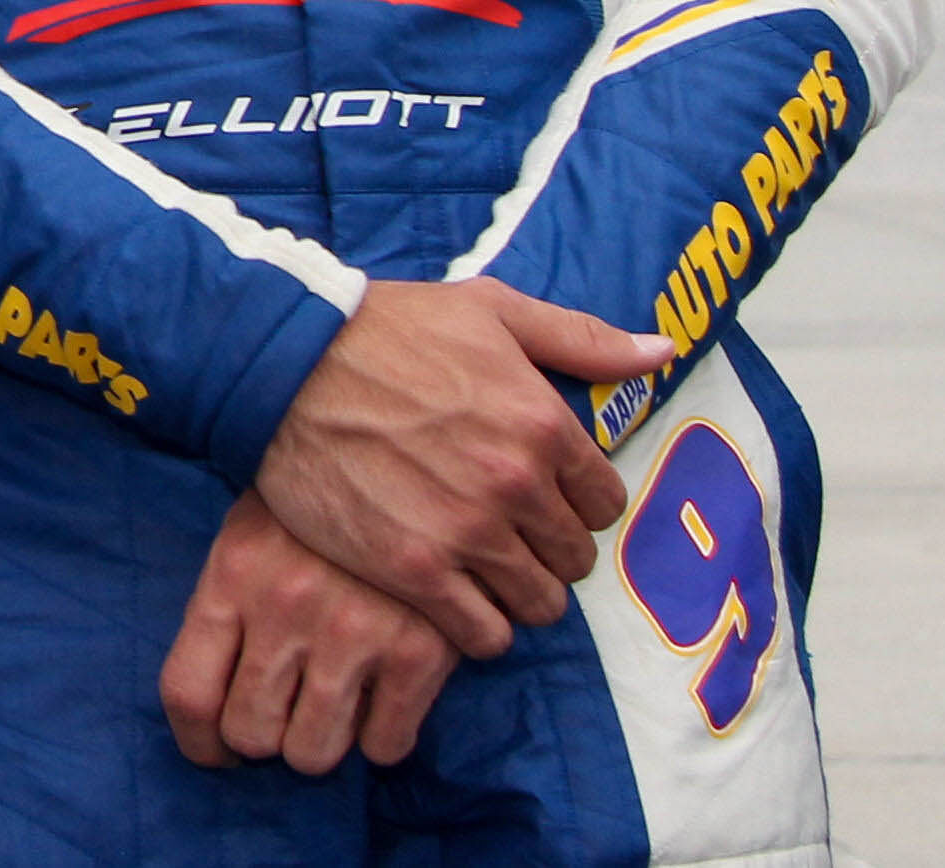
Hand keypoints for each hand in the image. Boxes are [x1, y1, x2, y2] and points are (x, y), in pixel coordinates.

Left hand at [161, 489, 455, 774]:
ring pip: (313, 754)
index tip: (218, 750)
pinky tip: (383, 700)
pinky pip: (385, 747)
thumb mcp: (250, 532)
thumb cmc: (320, 503)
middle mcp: (284, 607)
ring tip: (333, 706)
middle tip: (286, 713)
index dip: (198, 742)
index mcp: (233, 574)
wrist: (415, 452)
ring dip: (320, 741)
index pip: (187, 693)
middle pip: (249, 733)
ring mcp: (352, 632)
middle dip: (265, 737)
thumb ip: (226, 606)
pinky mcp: (419, 651)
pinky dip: (382, 738)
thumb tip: (209, 706)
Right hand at [254, 280, 667, 657]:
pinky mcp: (414, 570)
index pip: (605, 504)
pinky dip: (479, 628)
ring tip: (484, 572)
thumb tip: (659, 351)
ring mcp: (466, 532)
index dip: (576, 503)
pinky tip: (455, 600)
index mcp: (543, 423)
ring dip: (518, 594)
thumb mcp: (491, 308)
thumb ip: (581, 337)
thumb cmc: (388, 328)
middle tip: (509, 535)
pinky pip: (484, 635)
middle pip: (574, 559)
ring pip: (537, 604)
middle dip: (548, 550)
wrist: (285, 362)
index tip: (543, 498)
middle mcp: (516, 484)